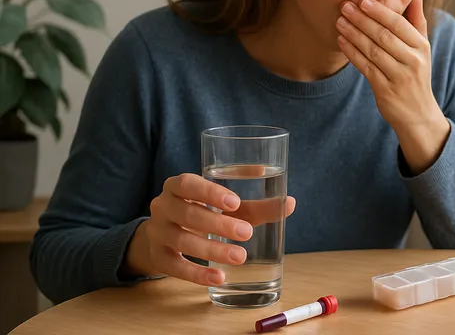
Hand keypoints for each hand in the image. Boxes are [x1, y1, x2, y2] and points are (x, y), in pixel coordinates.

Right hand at [123, 173, 295, 285]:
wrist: (161, 236)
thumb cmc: (202, 213)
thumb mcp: (225, 207)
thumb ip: (255, 206)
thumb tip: (289, 203)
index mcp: (178, 186)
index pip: (188, 183)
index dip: (209, 192)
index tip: (235, 202)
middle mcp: (163, 206)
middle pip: (188, 213)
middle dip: (219, 224)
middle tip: (247, 232)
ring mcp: (158, 232)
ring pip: (182, 240)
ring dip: (213, 250)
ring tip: (240, 257)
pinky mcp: (158, 257)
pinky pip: (176, 266)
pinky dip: (197, 274)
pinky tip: (218, 277)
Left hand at [336, 0, 449, 172]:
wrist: (418, 113)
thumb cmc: (416, 74)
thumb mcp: (423, 49)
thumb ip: (417, 22)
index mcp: (422, 47)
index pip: (399, 25)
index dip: (380, 12)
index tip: (363, 0)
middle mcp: (413, 61)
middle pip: (384, 36)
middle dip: (362, 20)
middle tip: (345, 6)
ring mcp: (399, 77)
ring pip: (373, 51)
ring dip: (354, 35)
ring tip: (339, 21)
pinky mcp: (385, 90)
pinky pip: (366, 68)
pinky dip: (352, 53)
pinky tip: (341, 41)